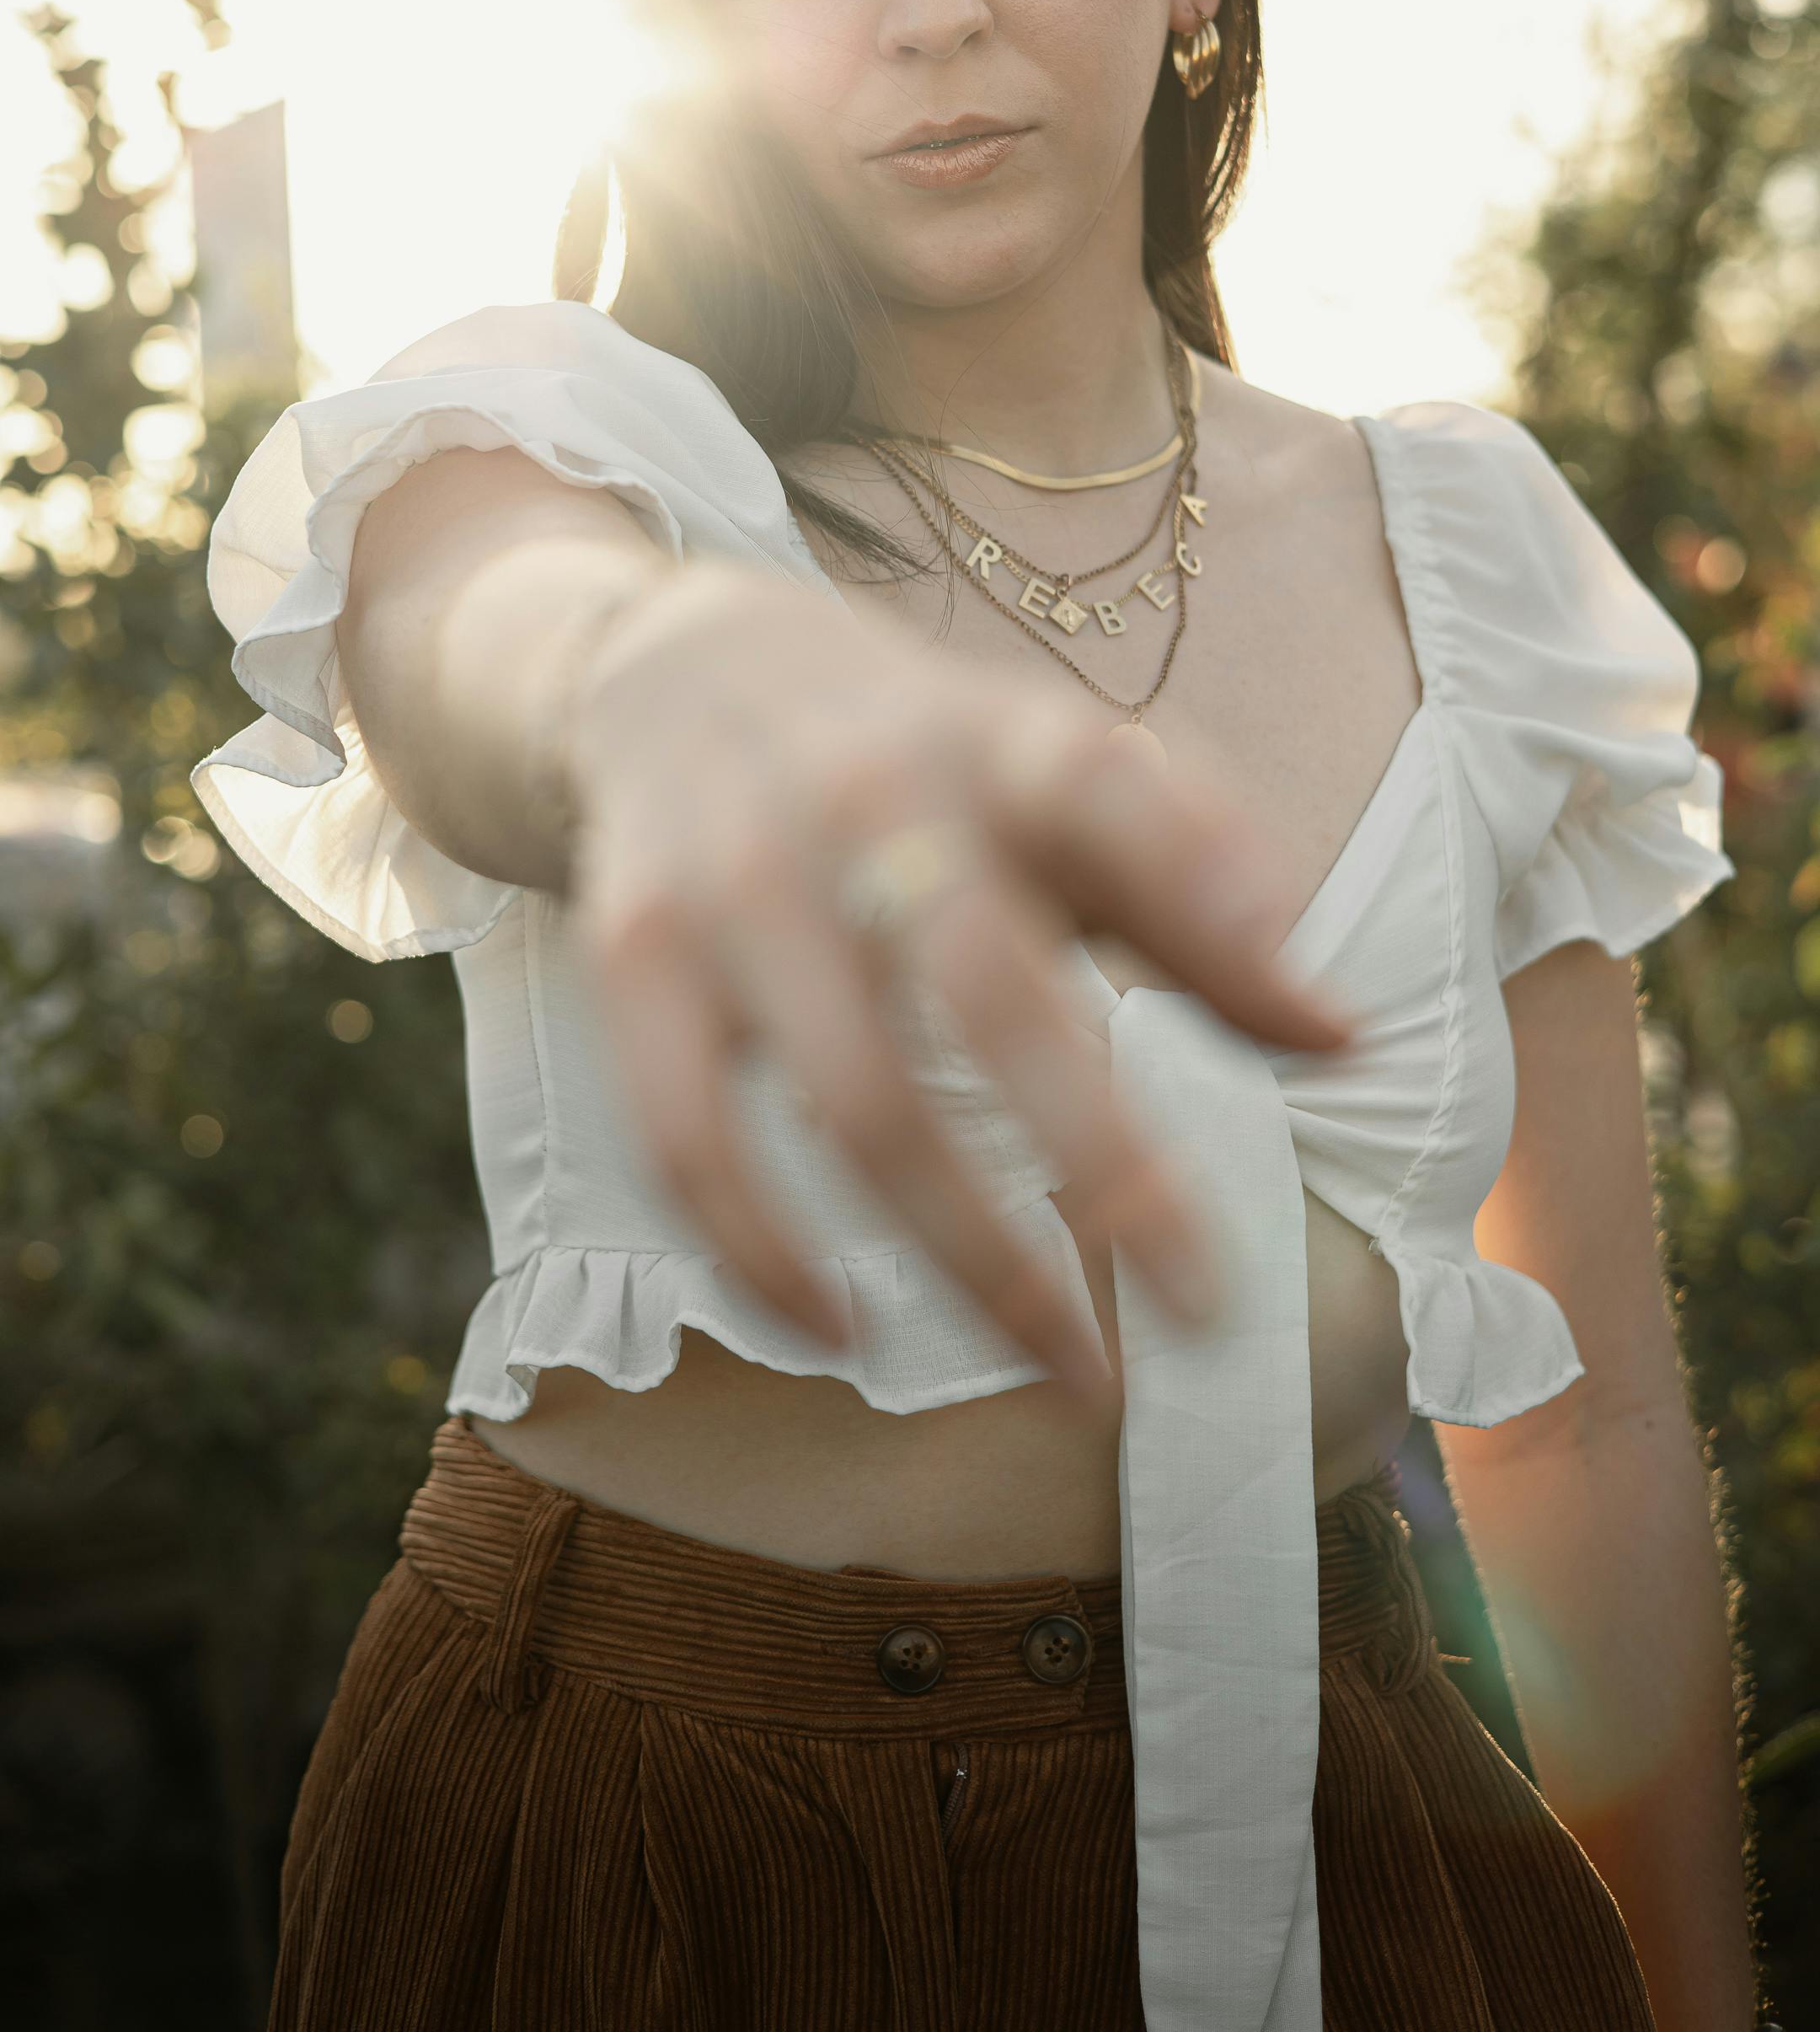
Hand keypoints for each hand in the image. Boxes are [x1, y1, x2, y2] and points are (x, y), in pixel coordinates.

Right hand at [567, 561, 1351, 1408]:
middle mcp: (862, 798)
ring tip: (1074, 1372)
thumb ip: (1198, 883)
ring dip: (973, 1259)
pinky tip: (847, 1332)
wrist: (675, 673)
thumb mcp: (1058, 771)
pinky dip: (764, 1255)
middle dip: (1105, 1161)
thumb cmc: (921, 761)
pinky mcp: (632, 958)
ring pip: (858, 1102)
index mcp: (994, 740)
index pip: (1104, 793)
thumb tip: (1337, 1034)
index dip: (1209, 895)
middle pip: (989, 991)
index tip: (1316, 1032)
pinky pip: (687, 1138)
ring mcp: (736, 882)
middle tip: (1208, 1308)